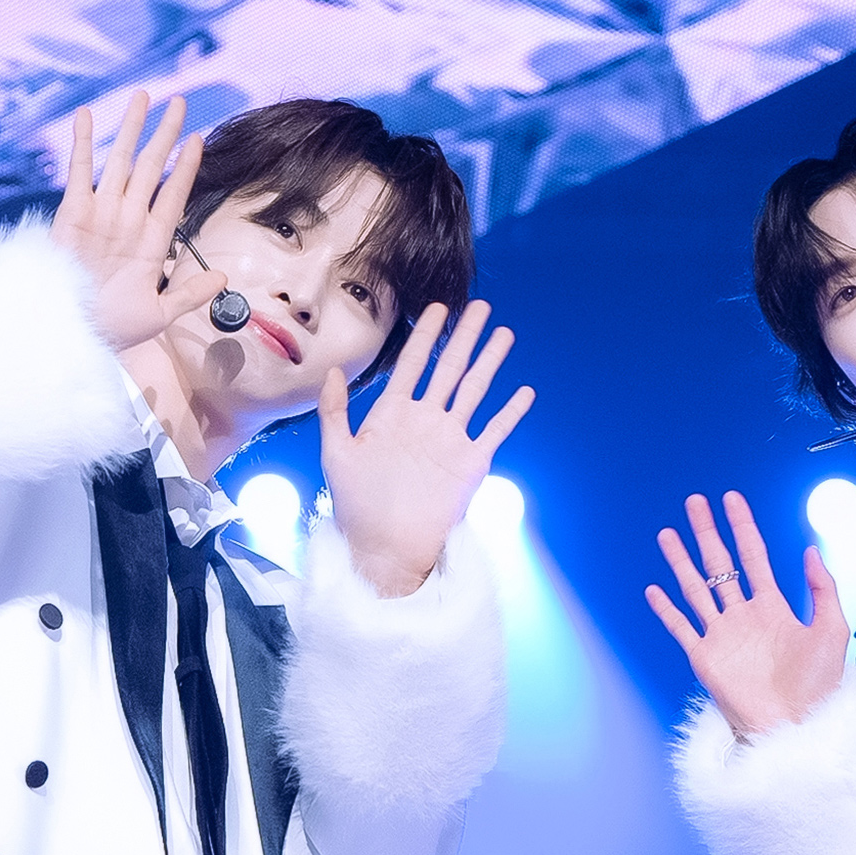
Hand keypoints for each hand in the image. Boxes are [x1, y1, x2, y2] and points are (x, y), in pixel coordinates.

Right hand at [50, 92, 227, 351]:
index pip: (173, 195)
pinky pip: (80, 171)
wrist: (73, 332)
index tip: (198, 140)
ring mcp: (101, 212)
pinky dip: (84, 142)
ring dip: (131, 129)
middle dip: (164, 135)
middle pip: (150, 167)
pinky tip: (88, 115)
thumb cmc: (113, 327)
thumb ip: (190, 293)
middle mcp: (128, 219)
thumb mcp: (160, 313)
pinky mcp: (73, 212)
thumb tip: (223, 278)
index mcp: (151, 241)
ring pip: (120, 161)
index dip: (185, 167)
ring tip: (143, 97)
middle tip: (178, 102)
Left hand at [319, 300, 533, 595]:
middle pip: (449, 369)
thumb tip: (332, 370)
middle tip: (480, 307)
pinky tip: (523, 392)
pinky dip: (510, 412)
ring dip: (490, 363)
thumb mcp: (337, 454)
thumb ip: (334, 411)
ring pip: (474, 391)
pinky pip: (494, 431)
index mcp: (392, 415)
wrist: (385, 547)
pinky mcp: (470, 463)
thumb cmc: (356, 505)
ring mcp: (449, 440)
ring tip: (504, 334)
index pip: (413, 364)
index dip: (425, 335)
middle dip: (464, 337)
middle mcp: (424, 421)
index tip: (437, 308)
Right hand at [647, 492, 849, 738]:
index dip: (743, 526)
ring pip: (695, 589)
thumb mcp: (831, 630)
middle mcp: (744, 617)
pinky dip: (666, 609)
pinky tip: (654, 589)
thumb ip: (823, 589)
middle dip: (707, 532)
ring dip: (681, 561)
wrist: (795, 725)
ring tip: (668, 534)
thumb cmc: (818, 686)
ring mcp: (722, 636)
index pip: (753, 556)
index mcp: (773, 608)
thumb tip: (811, 549)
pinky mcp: (705, 658)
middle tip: (695, 502)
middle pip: (720, 565)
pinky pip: (681, 627)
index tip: (732, 499)